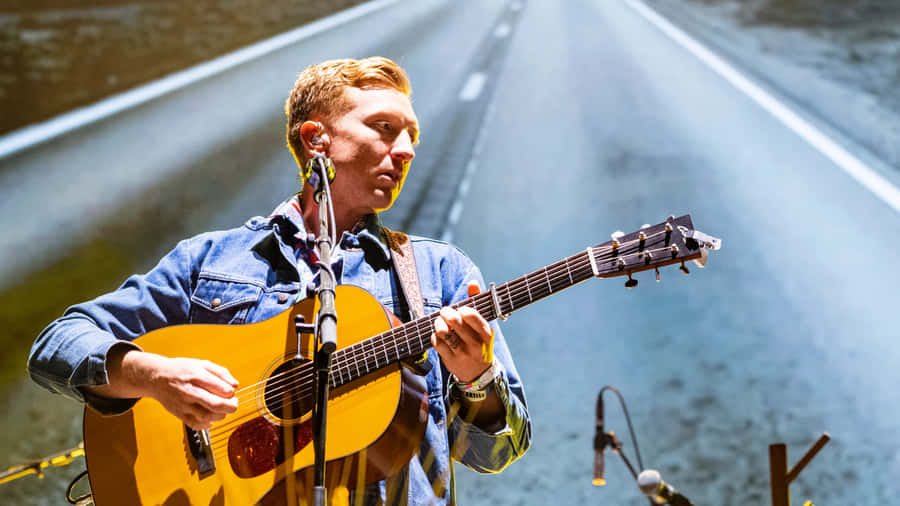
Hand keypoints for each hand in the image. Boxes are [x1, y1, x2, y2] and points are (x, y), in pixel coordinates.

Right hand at [107, 351, 239, 430]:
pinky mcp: (179, 414)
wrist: (156, 377)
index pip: (220, 388)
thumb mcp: (201, 364)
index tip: (231, 392)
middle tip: (234, 404)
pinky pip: (196, 424)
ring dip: (220, 415)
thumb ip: (220, 373)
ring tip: (221, 409)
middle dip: (230, 406)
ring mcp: (183, 404)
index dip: (231, 392)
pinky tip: (209, 416)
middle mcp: (189, 391)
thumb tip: (235, 385)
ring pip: (208, 416)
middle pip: (215, 404)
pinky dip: (207, 424)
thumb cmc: (181, 369)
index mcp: (196, 375)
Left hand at [431, 281, 493, 382]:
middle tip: (445, 311)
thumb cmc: (479, 342)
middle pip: (456, 323)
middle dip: (447, 313)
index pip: (473, 317)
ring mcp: (462, 353)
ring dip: (439, 323)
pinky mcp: (450, 361)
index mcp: (486, 334)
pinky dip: (434, 336)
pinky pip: (437, 343)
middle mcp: (475, 344)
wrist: (479, 374)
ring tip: (439, 321)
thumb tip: (472, 282)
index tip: (460, 310)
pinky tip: (438, 334)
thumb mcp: (483, 326)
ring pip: (445, 333)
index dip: (463, 310)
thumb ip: (477, 303)